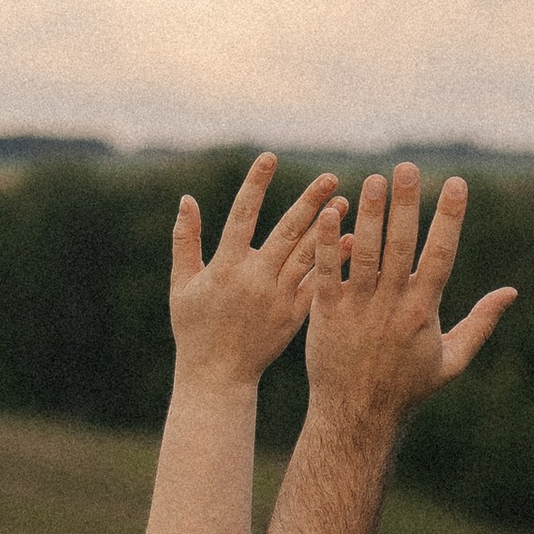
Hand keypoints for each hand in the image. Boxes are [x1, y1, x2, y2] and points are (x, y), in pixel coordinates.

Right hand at [169, 152, 339, 390]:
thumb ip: (185, 241)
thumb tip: (186, 200)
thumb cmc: (195, 329)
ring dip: (327, 227)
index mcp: (225, 268)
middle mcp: (255, 279)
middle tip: (330, 176)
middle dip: (309, 201)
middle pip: (286, 231)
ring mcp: (278, 298)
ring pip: (307, 254)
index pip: (242, 216)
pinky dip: (333, 261)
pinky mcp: (294, 315)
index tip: (270, 157)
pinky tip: (350, 241)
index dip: (256, 184)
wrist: (217, 376)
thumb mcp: (182, 285)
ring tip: (346, 200)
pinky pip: (319, 282)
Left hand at [302, 162, 514, 433]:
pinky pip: (327, 270)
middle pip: (401, 246)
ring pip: (364, 252)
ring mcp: (357, 308)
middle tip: (407, 168)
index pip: (440, 256)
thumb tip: (511, 292)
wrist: (357, 416)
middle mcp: (392, 306)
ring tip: (373, 180)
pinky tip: (329, 211)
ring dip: (368, 214)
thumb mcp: (451, 360)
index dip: (449, 218)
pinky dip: (328, 241)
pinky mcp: (326, 313)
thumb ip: (481, 323)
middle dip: (405, 205)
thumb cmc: (407, 388)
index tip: (456, 184)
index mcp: (423, 313)